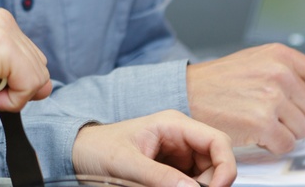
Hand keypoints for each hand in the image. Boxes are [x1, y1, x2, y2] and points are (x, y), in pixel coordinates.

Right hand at [0, 8, 51, 139]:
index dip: (12, 81)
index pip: (33, 59)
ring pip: (38, 78)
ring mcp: (0, 29)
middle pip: (40, 66)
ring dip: (9, 96)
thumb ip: (20, 73)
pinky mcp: (1, 46)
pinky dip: (9, 102)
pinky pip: (30, 86)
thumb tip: (48, 86)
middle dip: (14, 87)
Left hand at [71, 110, 236, 186]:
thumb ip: (159, 177)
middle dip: (212, 182)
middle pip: (216, 161)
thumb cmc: (97, 148)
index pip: (217, 140)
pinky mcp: (171, 170)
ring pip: (205, 175)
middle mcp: (181, 138)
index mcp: (174, 125)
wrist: (79, 152)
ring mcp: (178, 154)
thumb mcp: (126, 163)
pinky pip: (189, 182)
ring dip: (198, 186)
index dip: (226, 165)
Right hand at [187, 43, 304, 153]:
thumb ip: (290, 78)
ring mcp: (271, 99)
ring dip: (281, 129)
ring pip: (300, 129)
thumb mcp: (257, 65)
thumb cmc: (220, 81)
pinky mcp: (262, 122)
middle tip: (264, 107)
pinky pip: (285, 143)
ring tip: (253, 115)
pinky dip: (270, 142)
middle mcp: (279, 74)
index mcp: (281, 56)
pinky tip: (251, 129)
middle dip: (294, 114)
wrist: (186, 93)